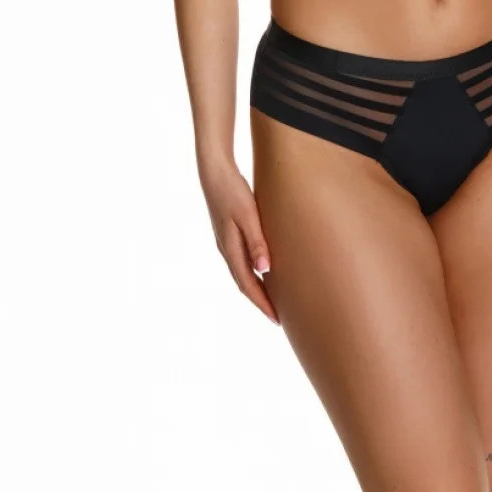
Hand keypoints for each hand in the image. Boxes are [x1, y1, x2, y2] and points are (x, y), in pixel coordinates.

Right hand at [198, 153, 279, 324]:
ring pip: (241, 273)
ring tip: (271, 299)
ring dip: (255, 288)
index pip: (248, 285)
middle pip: (243, 283)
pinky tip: (261, 269)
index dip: (262, 303)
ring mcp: (225, 242)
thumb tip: (265, 271)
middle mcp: (226, 249)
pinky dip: (251, 272)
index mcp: (230, 249)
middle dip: (259, 301)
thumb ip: (256, 242)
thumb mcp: (248, 215)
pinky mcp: (227, 233)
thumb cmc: (233, 191)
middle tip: (277, 317)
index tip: (276, 319)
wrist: (214, 172)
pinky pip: (240, 260)